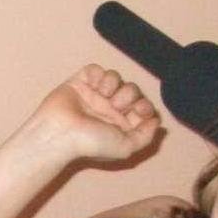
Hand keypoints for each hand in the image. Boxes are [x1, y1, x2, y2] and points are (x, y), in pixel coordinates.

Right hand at [30, 64, 160, 161]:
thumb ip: (145, 137)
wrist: (61, 133)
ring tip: (104, 96)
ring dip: (114, 84)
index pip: (142, 108)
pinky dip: (98, 74)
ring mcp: (93, 95)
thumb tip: (156, 122)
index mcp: (119, 125)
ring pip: (115, 77)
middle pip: (131, 90)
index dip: (145, 106)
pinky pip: (96, 69)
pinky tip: (94, 86)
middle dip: (129, 95)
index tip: (138, 110)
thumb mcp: (125, 148)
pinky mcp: (79, 83)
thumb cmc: (90, 144)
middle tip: (117, 105)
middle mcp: (108, 110)